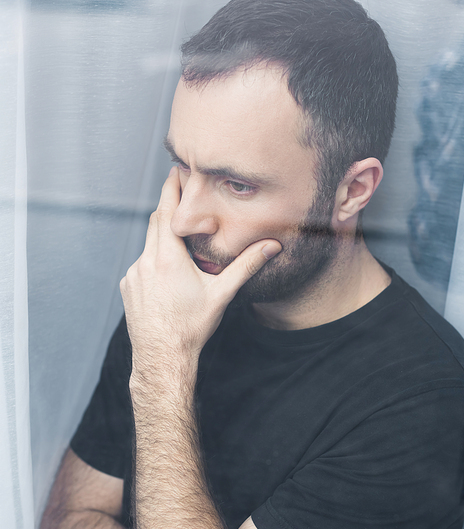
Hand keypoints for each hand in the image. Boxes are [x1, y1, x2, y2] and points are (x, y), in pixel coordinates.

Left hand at [120, 167, 280, 372]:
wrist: (162, 357)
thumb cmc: (191, 327)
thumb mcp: (221, 294)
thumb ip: (246, 266)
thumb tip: (271, 246)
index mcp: (168, 257)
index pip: (167, 211)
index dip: (171, 188)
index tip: (175, 171)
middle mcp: (146, 261)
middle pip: (155, 222)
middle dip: (167, 207)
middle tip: (178, 193)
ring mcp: (133, 274)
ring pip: (148, 245)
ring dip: (162, 239)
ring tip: (180, 241)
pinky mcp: (128, 287)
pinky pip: (141, 265)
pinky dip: (153, 261)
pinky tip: (167, 275)